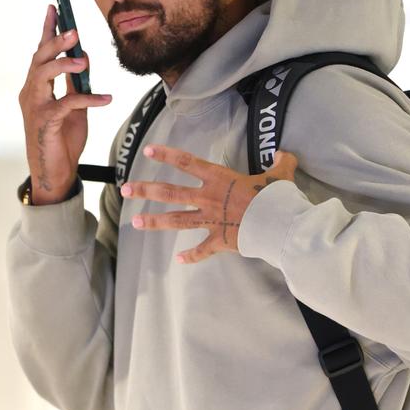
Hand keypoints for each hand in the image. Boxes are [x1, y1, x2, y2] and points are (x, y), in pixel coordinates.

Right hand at [18, 4, 112, 203]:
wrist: (57, 172)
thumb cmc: (62, 139)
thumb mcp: (75, 107)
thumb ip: (77, 83)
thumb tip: (86, 57)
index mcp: (36, 86)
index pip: (40, 52)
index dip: (47, 29)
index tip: (54, 7)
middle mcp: (31, 92)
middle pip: (39, 58)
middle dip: (55, 41)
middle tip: (73, 29)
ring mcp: (35, 107)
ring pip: (43, 75)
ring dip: (63, 63)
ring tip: (83, 59)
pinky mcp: (45, 122)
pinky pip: (67, 104)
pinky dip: (88, 99)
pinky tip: (106, 99)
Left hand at [120, 144, 297, 263]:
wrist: (278, 225)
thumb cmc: (277, 198)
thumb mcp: (281, 174)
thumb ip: (281, 162)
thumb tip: (284, 153)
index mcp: (219, 179)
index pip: (186, 162)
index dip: (166, 155)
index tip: (147, 150)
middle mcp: (208, 198)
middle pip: (170, 193)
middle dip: (145, 191)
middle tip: (125, 189)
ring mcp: (211, 220)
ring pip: (176, 220)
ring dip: (155, 222)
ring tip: (135, 222)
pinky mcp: (219, 241)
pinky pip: (201, 250)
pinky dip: (191, 256)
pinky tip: (179, 259)